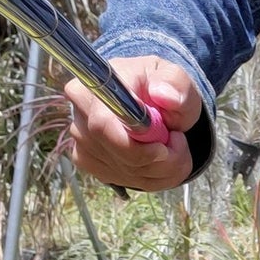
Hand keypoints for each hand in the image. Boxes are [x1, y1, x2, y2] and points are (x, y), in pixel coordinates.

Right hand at [64, 56, 200, 191]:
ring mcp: (82, 141)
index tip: (165, 148)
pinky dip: (154, 177)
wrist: (154, 102)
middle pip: (118, 155)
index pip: (104, 126)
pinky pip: (126, 181)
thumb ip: (175, 84)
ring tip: (175, 148)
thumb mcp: (176, 79)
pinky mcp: (89, 161)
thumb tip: (164, 95)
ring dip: (163, 169)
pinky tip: (161, 160)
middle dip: (159, 160)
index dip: (137, 147)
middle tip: (179, 143)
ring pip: (128, 172)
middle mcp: (80, 114)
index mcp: (95, 86)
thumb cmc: (161, 87)